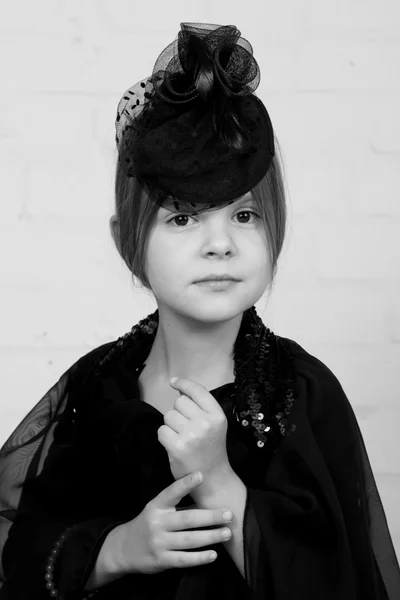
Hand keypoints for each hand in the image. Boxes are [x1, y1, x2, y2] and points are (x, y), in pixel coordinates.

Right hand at [115, 472, 232, 573]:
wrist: (125, 548)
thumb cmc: (149, 524)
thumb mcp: (157, 510)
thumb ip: (177, 505)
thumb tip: (207, 498)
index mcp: (156, 506)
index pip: (171, 492)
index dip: (185, 484)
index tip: (201, 475)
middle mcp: (157, 523)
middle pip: (187, 519)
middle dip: (210, 516)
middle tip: (229, 514)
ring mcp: (159, 543)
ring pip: (189, 540)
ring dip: (211, 536)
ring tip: (227, 533)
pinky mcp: (161, 560)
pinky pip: (184, 559)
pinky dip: (200, 558)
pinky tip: (213, 554)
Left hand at [157, 377, 232, 495]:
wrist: (213, 479)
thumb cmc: (211, 448)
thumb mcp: (214, 424)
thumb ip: (200, 406)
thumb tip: (179, 388)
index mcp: (217, 415)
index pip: (197, 390)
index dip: (183, 383)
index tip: (173, 381)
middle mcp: (205, 423)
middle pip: (179, 402)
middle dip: (179, 412)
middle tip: (187, 427)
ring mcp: (191, 435)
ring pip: (169, 415)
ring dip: (171, 425)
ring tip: (182, 437)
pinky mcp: (177, 446)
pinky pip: (161, 430)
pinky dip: (164, 437)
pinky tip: (174, 445)